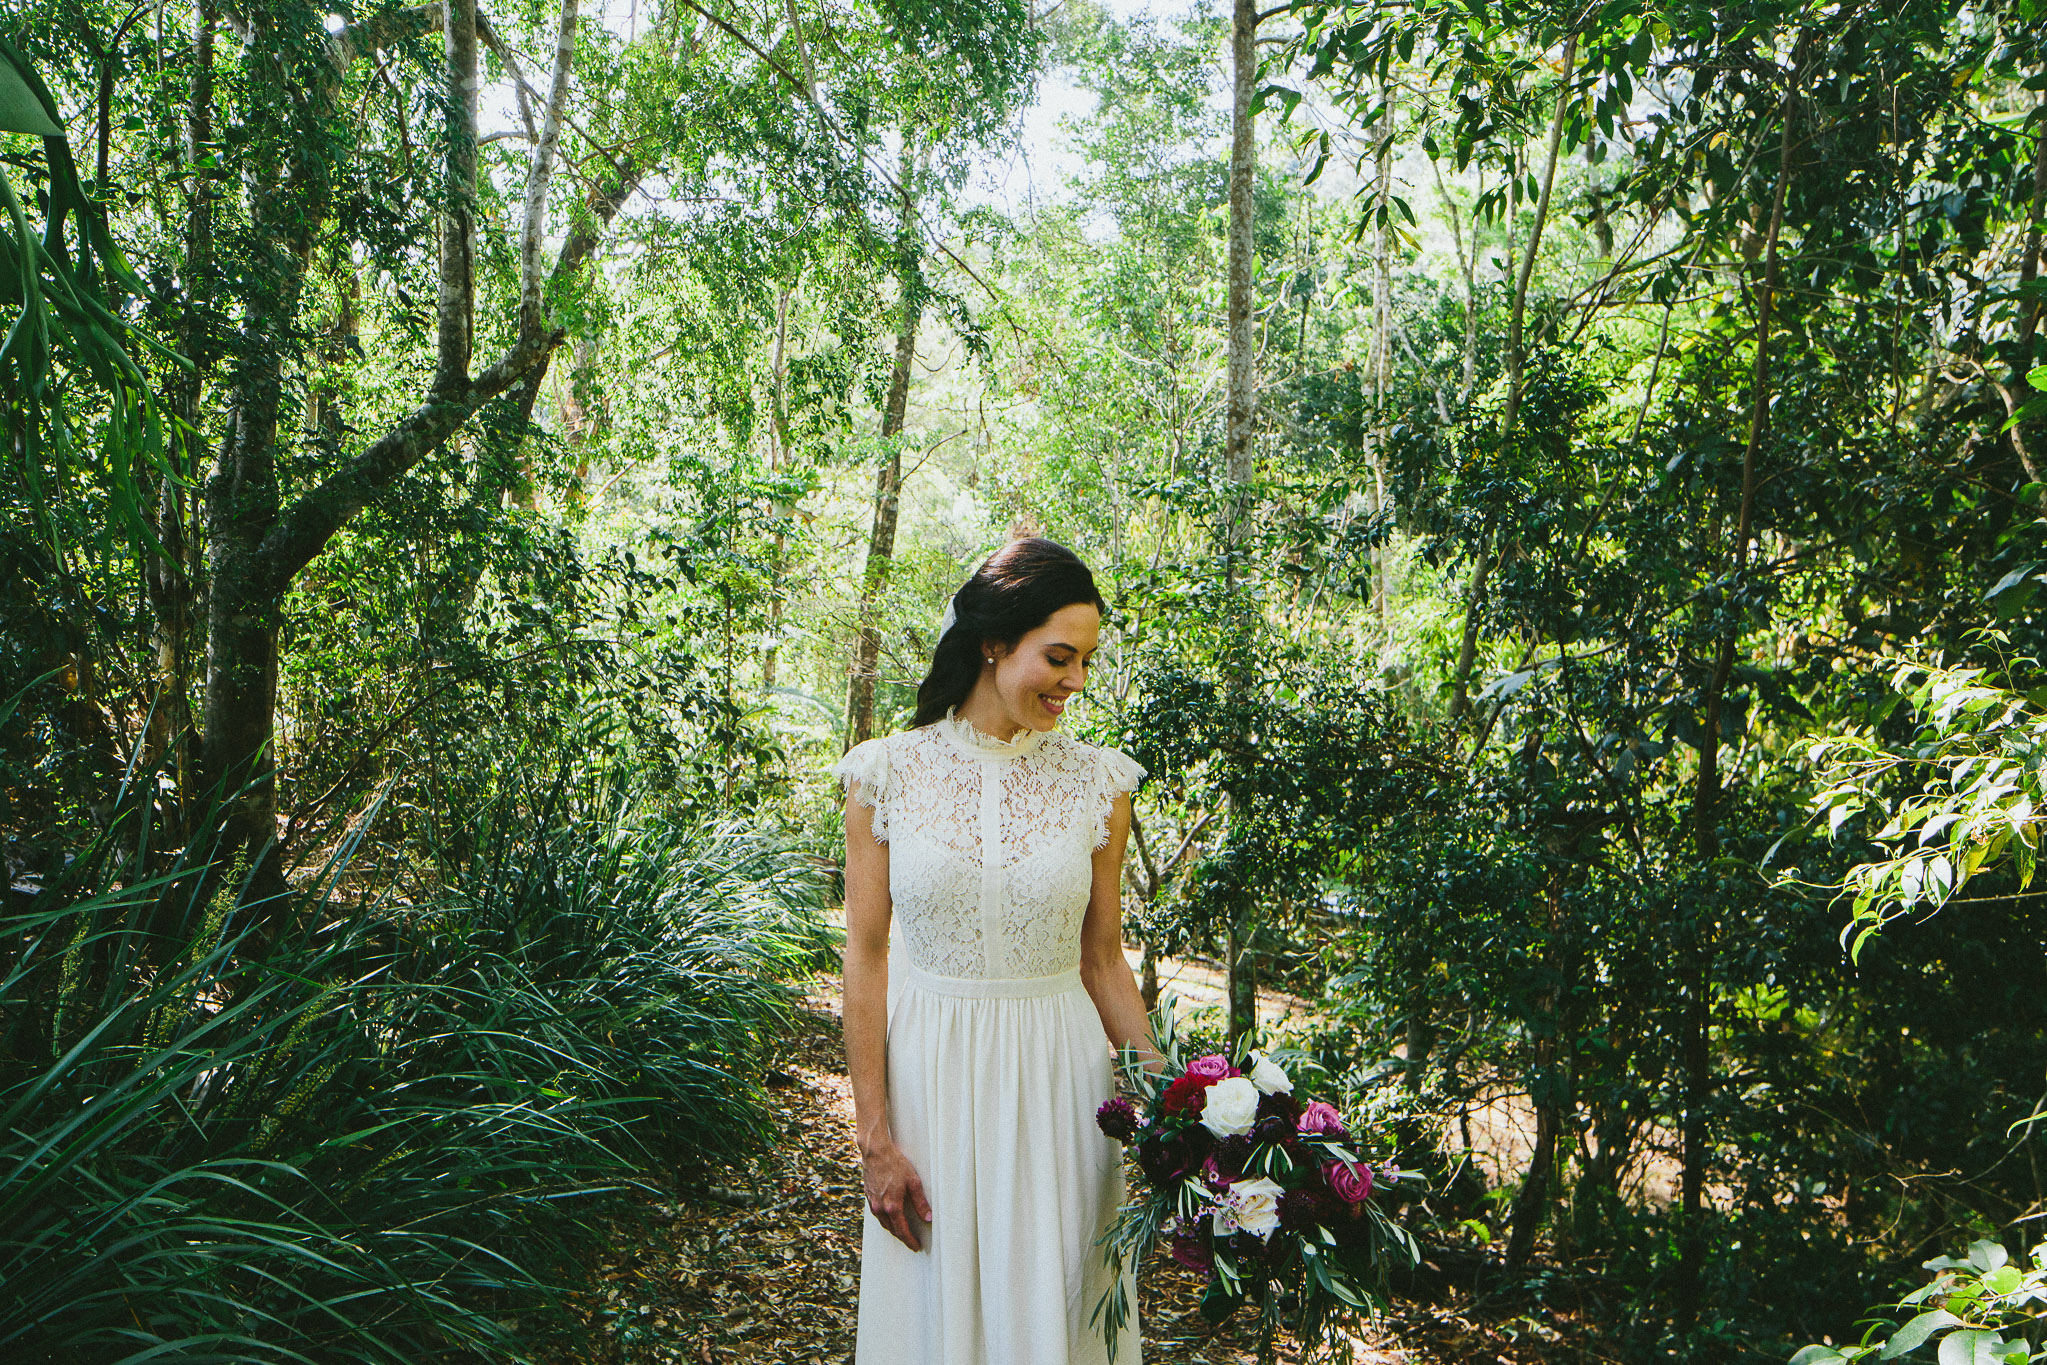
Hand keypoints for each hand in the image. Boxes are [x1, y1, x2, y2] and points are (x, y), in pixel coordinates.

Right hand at [862, 1137, 932, 1251]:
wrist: (875, 1153)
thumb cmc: (895, 1164)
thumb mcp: (913, 1182)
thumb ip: (921, 1202)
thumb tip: (928, 1217)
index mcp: (892, 1206)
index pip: (902, 1230)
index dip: (910, 1240)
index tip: (916, 1246)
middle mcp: (880, 1208)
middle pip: (892, 1229)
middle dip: (902, 1237)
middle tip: (911, 1241)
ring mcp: (873, 1203)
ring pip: (883, 1223)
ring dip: (893, 1229)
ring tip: (902, 1232)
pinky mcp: (868, 1196)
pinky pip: (877, 1214)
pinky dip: (885, 1219)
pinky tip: (890, 1217)